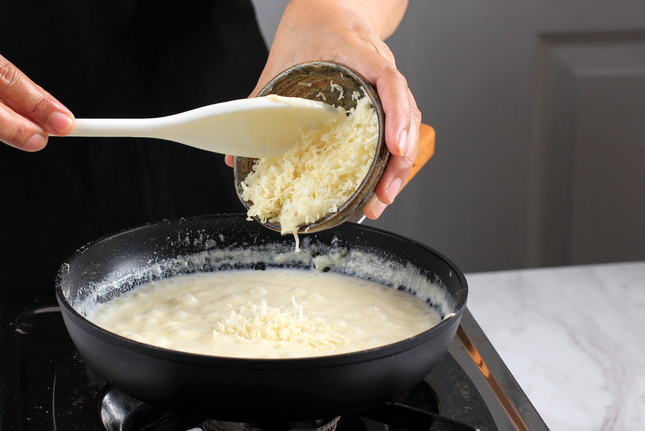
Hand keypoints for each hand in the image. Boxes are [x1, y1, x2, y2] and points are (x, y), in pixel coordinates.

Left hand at [235, 0, 419, 219]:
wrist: (330, 8)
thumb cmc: (309, 28)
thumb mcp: (279, 61)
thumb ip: (259, 103)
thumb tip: (236, 156)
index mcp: (357, 52)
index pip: (388, 80)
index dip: (395, 115)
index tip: (393, 146)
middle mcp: (380, 66)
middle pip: (405, 112)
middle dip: (400, 157)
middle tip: (385, 192)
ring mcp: (387, 81)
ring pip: (408, 122)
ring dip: (400, 164)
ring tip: (384, 197)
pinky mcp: (386, 96)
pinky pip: (399, 125)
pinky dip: (394, 155)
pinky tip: (382, 182)